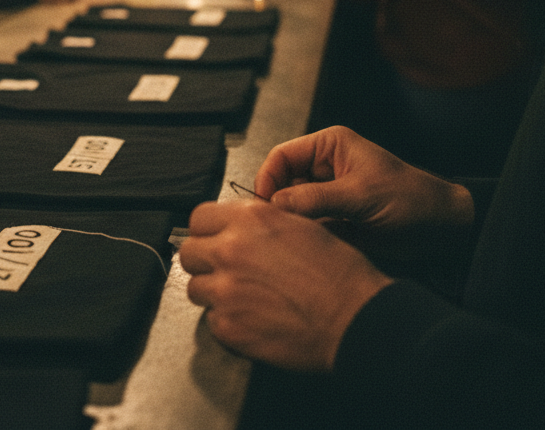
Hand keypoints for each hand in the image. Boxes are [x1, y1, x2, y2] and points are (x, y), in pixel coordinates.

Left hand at [180, 200, 391, 370]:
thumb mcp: (301, 226)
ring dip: (214, 293)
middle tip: (227, 272)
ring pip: (196, 288)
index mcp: (250, 220)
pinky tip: (253, 320)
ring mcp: (225, 290)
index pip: (199, 218)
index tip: (215, 241)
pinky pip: (212, 321)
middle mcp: (230, 250)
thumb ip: (259, 223)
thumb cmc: (340, 275)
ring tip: (244, 299)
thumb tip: (237, 227)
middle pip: (189, 253)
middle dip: (205, 262)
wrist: (356, 319)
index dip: (207, 231)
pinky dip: (228, 322)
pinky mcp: (228, 326)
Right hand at [256, 125, 474, 256]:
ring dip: (292, 223)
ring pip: (291, 207)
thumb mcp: (362, 196)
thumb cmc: (413, 200)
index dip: (268, 179)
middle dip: (278, 204)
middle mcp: (323, 168)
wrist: (443, 230)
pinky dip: (305, 236)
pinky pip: (306, 226)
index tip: (264, 206)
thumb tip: (275, 203)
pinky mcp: (332, 218)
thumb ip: (316, 199)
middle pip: (281, 183)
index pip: (281, 157)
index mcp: (329, 147)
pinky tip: (312, 245)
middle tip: (279, 227)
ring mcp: (327, 194)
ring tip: (300, 237)